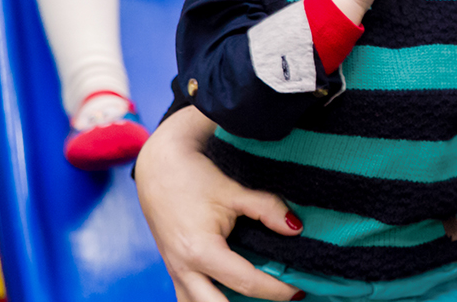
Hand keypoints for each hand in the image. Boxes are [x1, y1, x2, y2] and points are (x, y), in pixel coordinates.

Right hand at [135, 107, 304, 301]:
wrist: (158, 167)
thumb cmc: (194, 177)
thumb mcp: (234, 191)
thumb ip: (266, 209)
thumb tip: (295, 228)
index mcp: (200, 252)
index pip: (246, 283)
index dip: (275, 290)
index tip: (297, 291)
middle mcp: (184, 269)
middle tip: (279, 298)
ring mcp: (175, 272)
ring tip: (253, 300)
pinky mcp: (173, 268)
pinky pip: (188, 299)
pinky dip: (208, 300)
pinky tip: (229, 294)